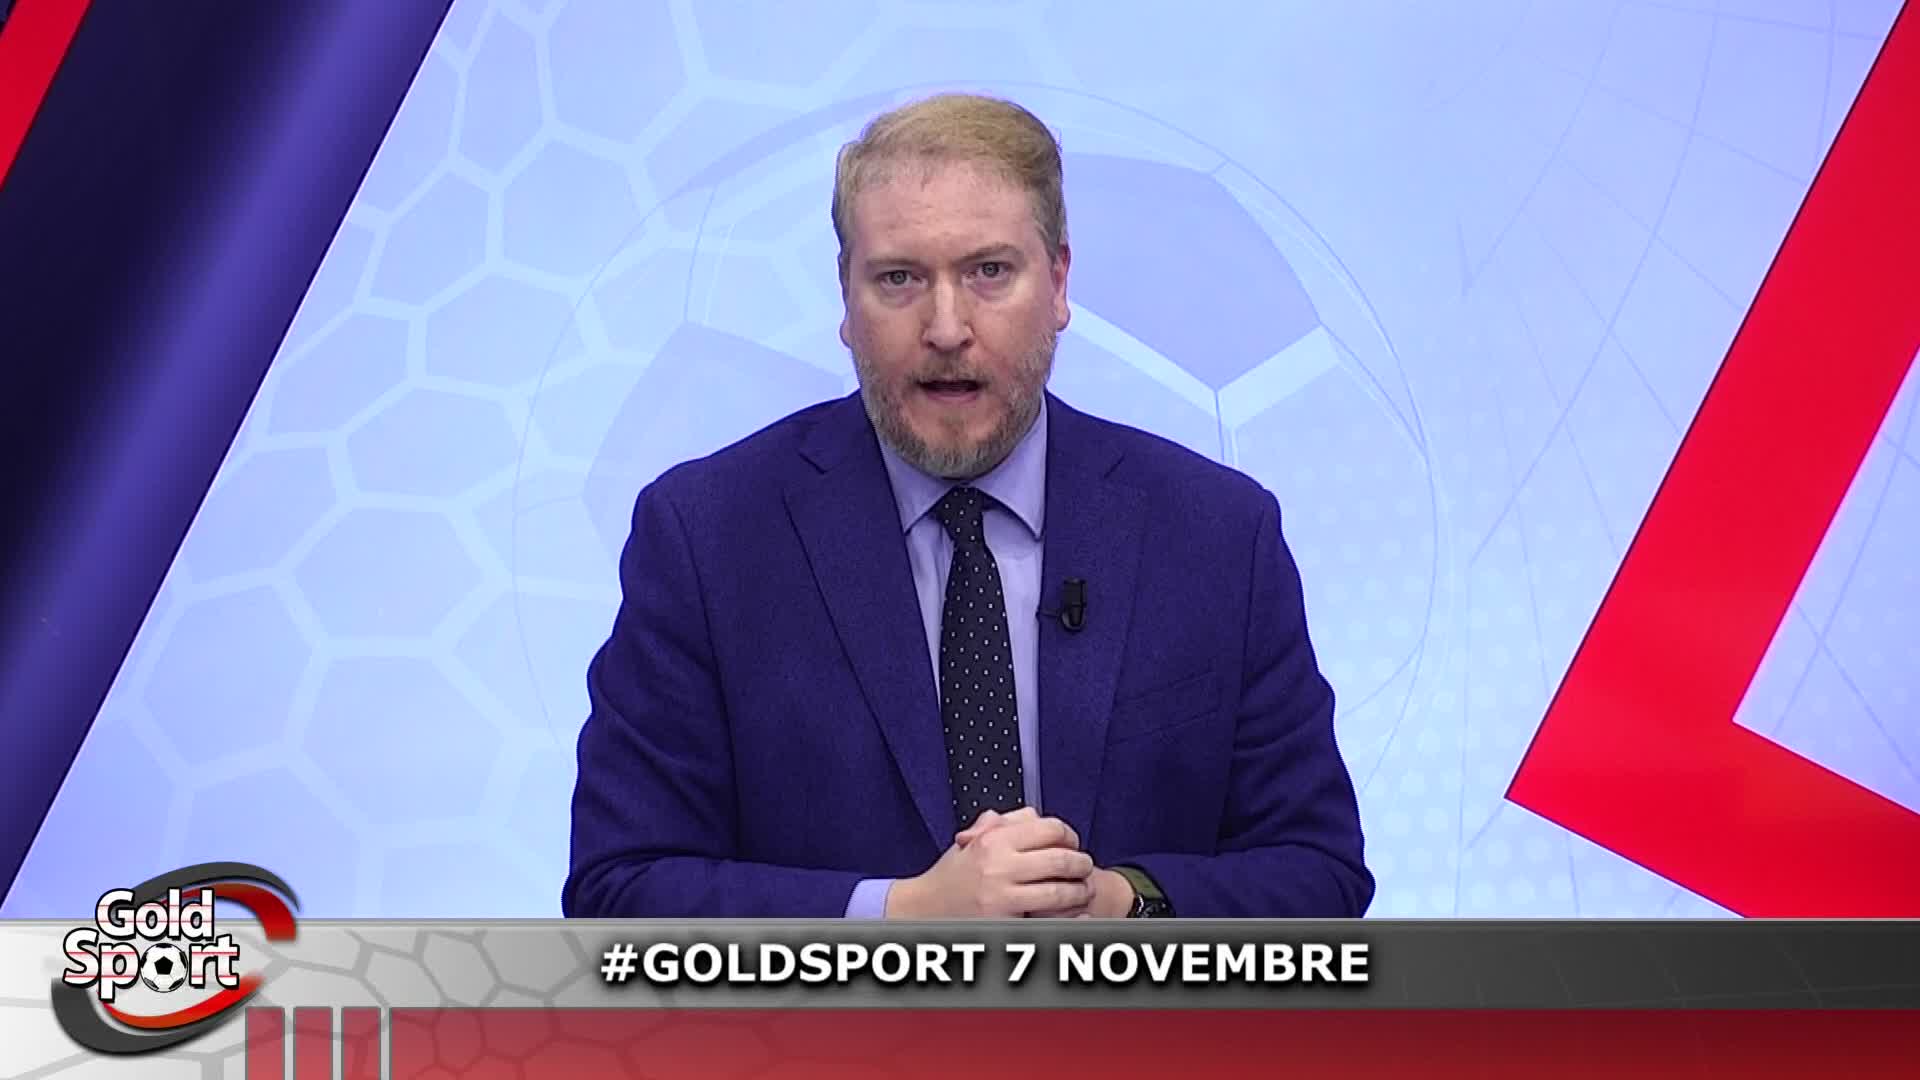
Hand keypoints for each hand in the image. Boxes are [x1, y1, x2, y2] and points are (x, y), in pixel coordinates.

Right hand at [886, 812, 1093, 917]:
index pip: (1049, 829)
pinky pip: (1050, 921)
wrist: (920, 910)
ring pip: (1062, 893)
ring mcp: (1003, 898)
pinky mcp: (1005, 923)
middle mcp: (999, 867)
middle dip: (1082, 864)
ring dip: (1080, 892)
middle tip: (1086, 868)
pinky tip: (1076, 916)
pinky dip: (1070, 919)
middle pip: (1062, 860)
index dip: (1069, 834)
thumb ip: (1001, 824)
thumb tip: (1033, 816)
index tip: (1072, 842)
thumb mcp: (970, 842)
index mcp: (993, 841)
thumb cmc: (948, 877)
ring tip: (1083, 891)